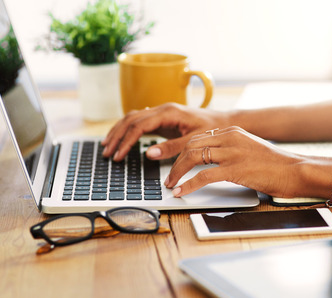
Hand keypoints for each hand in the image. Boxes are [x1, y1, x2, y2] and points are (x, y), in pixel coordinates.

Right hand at [101, 103, 228, 160]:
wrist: (224, 122)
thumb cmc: (212, 129)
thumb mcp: (193, 141)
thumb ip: (172, 148)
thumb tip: (149, 153)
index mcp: (169, 112)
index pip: (139, 125)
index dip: (126, 141)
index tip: (119, 155)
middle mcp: (162, 109)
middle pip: (131, 119)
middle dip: (117, 136)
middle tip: (107, 152)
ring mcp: (161, 112)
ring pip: (132, 118)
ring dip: (119, 131)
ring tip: (108, 146)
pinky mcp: (163, 119)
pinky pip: (140, 121)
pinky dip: (127, 130)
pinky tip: (121, 138)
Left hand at [165, 126, 309, 197]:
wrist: (295, 170)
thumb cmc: (275, 164)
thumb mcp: (249, 149)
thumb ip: (231, 150)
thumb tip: (210, 161)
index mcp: (232, 131)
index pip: (198, 138)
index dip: (181, 151)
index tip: (174, 163)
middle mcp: (230, 138)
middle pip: (191, 145)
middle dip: (175, 162)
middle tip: (168, 177)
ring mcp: (232, 152)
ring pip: (193, 157)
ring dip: (177, 173)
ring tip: (171, 185)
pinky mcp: (235, 169)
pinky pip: (203, 176)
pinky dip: (188, 184)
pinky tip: (181, 192)